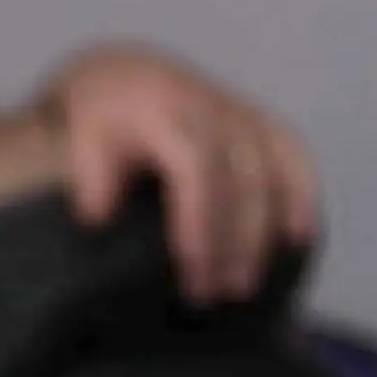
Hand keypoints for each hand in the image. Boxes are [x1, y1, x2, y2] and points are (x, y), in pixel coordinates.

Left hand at [40, 44, 318, 304]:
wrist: (118, 80)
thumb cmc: (93, 130)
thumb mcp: (75, 143)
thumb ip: (89, 175)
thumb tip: (99, 212)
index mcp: (161, 104)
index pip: (196, 163)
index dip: (202, 220)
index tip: (195, 274)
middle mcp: (208, 103)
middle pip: (241, 174)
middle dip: (235, 240)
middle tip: (218, 297)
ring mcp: (239, 110)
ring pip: (272, 167)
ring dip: (266, 229)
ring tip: (248, 285)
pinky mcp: (259, 122)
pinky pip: (291, 155)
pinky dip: (300, 195)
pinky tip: (297, 240)